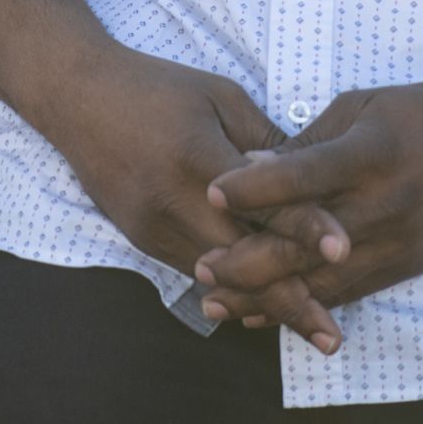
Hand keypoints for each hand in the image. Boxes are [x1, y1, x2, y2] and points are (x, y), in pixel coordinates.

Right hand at [44, 44, 349, 351]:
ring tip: (310, 330)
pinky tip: (264, 303)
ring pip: (217, 279)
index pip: (261, 203)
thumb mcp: (221, 97)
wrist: (76, 96)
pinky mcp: (142, 239)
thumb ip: (266, 142)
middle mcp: (172, 201)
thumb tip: (313, 179)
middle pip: (242, 263)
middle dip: (290, 301)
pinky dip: (230, 287)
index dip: (305, 228)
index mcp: (198, 157)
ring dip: (263, 303)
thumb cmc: (156, 87)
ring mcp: (153, 226)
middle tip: (333, 336)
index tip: (345, 250)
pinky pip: (194, 270)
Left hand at [199, 75, 422, 313]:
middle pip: (311, 243)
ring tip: (217, 303)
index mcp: (371, 153)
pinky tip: (265, 314)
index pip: (307, 174)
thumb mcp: (356, 109)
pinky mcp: (408, 265)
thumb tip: (246, 169)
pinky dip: (305, 304)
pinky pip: (350, 293)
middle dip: (251, 260)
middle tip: (202, 267)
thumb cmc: (415, 113)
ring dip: (269, 297)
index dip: (257, 187)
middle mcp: (386, 203)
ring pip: (326, 280)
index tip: (211, 191)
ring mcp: (400, 241)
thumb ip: (305, 146)